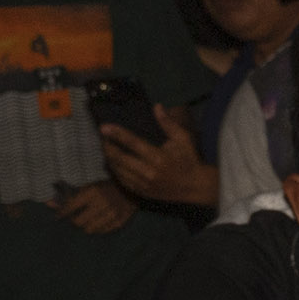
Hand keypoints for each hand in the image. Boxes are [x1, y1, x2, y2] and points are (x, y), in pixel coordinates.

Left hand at [51, 179, 137, 235]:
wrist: (132, 190)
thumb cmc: (106, 187)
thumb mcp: (88, 187)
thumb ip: (68, 196)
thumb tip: (47, 203)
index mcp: (92, 191)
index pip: (71, 207)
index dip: (62, 213)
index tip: (58, 217)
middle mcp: (101, 203)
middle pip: (78, 222)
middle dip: (73, 221)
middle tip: (73, 219)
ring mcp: (112, 214)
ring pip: (89, 229)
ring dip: (85, 226)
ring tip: (86, 222)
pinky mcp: (119, 222)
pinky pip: (102, 232)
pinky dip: (97, 229)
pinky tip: (97, 224)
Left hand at [96, 111, 213, 205]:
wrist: (195, 187)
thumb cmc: (189, 160)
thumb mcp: (183, 139)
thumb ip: (168, 123)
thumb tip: (157, 107)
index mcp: (159, 157)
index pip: (133, 143)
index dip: (117, 134)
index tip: (104, 127)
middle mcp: (149, 172)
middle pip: (120, 159)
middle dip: (108, 147)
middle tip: (103, 138)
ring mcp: (145, 184)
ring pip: (119, 171)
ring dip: (110, 159)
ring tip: (106, 148)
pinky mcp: (143, 192)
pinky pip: (123, 181)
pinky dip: (116, 171)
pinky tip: (114, 163)